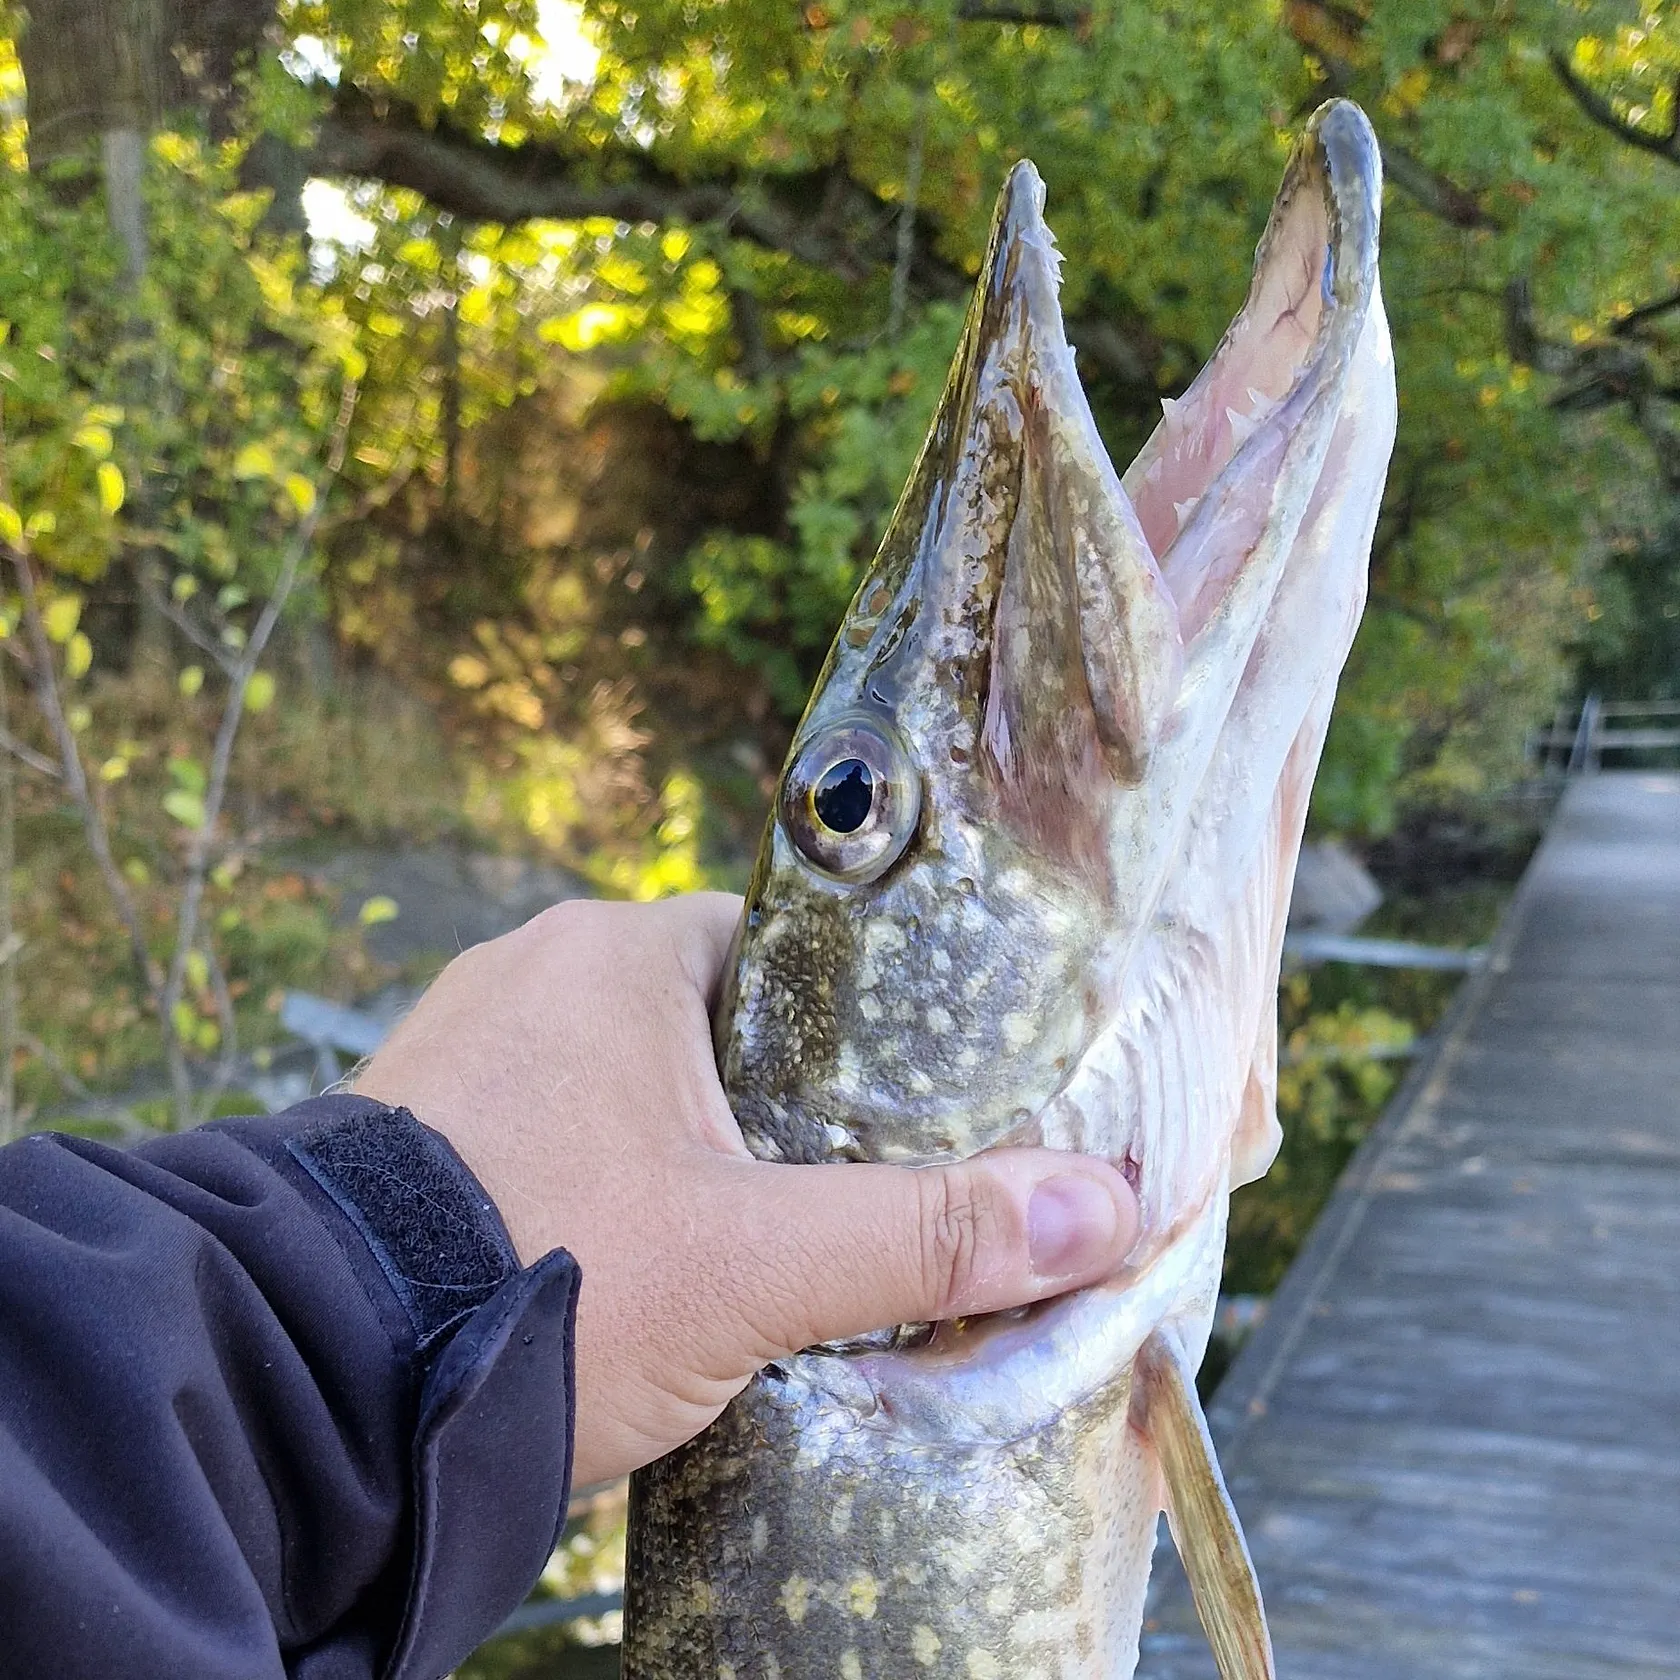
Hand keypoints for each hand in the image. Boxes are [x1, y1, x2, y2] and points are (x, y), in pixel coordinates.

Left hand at [354, 893, 1139, 1486]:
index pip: (784, 954)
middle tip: (840, 1198)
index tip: (905, 1109)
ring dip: (685, 1156)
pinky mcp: (417, 1135)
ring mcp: (463, 1051)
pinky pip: (551, 1133)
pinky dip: (602, 1185)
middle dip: (775, 1111)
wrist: (312, 1386)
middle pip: (712, 1025)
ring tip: (747, 1246)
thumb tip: (1100, 1207)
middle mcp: (533, 972)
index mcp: (619, 952)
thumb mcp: (756, 1264)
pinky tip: (631, 1266)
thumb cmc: (544, 1276)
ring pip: (628, 1086)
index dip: (857, 1033)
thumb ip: (926, 1233)